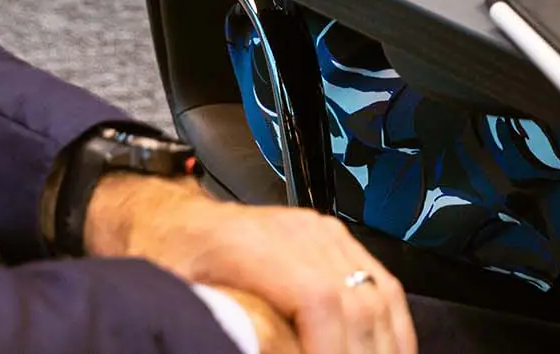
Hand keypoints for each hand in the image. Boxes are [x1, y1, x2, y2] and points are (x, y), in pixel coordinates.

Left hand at [88, 176, 407, 353]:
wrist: (172, 218)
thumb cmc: (167, 259)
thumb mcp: (180, 299)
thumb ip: (223, 327)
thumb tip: (253, 349)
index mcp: (255, 245)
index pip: (320, 300)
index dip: (334, 349)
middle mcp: (301, 233)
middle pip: (358, 302)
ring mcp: (324, 235)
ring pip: (379, 296)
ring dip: (386, 345)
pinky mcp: (336, 242)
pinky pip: (382, 286)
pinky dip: (392, 328)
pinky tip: (390, 351)